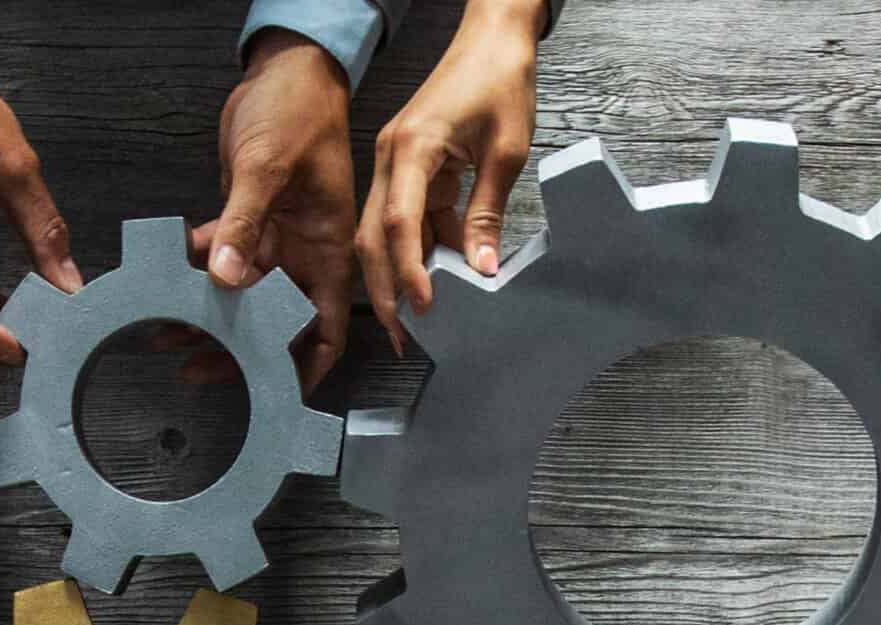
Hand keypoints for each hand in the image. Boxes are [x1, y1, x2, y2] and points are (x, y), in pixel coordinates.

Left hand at [184, 31, 355, 389]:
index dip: (305, 367)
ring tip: (164, 333)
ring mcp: (273, 237)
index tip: (275, 394)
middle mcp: (301, 252)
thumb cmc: (301, 110)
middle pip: (272, 321)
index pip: (325, 327)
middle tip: (196, 366)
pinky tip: (161, 282)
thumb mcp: (270, 167)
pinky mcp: (245, 219)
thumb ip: (244, 225)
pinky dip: (191, 271)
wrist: (285, 69)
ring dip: (203, 314)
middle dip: (237, 349)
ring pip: (238, 294)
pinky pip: (217, 256)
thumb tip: (226, 279)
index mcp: (327, 248)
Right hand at [355, 0, 544, 353]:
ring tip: (421, 315)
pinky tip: (442, 274)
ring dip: (403, 272)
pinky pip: (407, 216)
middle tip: (405, 332)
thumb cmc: (500, 79)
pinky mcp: (408, 165)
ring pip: (385, 231)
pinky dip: (422, 246)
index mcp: (412, 148)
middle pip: (374, 235)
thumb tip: (481, 269)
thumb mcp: (506, 151)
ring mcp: (395, 162)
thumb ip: (488, 214)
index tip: (423, 307)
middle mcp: (391, 156)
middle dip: (387, 287)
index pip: (400, 222)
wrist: (493, 36)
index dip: (408, 271)